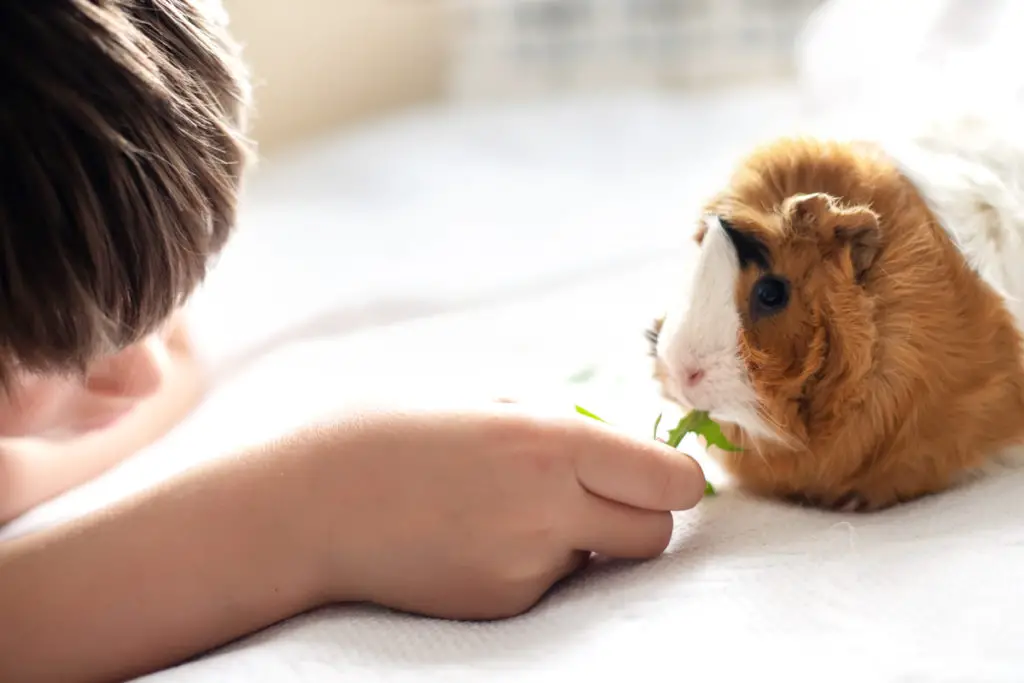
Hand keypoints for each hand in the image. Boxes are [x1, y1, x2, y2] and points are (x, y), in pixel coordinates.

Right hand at [304, 405, 705, 619]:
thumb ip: (562, 421)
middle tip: (598, 493)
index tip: (657, 472)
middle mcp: (549, 511)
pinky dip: (532, 561)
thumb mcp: (486, 399)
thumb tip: (620, 438)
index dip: (674, 478)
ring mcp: (524, 568)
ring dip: (582, 537)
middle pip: (656, 533)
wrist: (309, 500)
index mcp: (551, 443)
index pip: (673, 481)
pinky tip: (475, 535)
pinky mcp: (499, 605)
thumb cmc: (393, 430)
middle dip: (641, 514)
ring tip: (509, 507)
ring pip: (600, 558)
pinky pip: (549, 583)